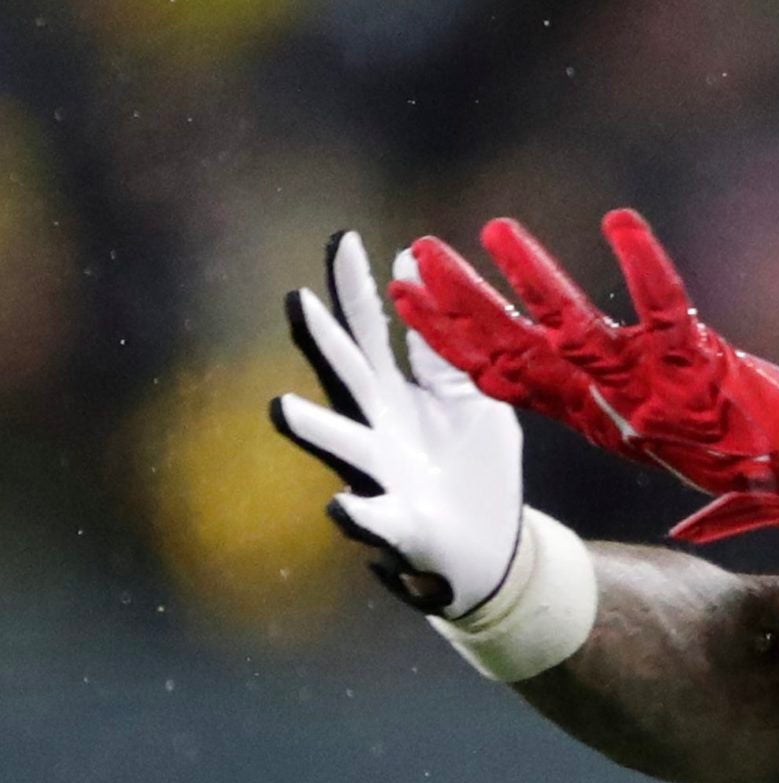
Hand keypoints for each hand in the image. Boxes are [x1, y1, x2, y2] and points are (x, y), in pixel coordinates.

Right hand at [269, 231, 523, 616]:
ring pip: (345, 447)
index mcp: (400, 393)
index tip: (345, 239)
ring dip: (314, 427)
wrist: (494, 543)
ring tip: (281, 406)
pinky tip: (340, 503)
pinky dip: (356, 512)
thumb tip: (417, 274)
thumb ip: (441, 346)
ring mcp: (384, 476)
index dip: (361, 287)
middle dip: (327, 339)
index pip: (374, 330)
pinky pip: (374, 519)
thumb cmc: (472, 463)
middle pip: (349, 375)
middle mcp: (380, 428)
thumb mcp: (468, 391)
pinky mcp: (400, 524)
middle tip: (298, 299)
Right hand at [389, 208, 778, 544]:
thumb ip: (616, 414)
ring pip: (577, 328)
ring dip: (536, 279)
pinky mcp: (698, 363)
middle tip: (418, 251)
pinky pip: (665, 305)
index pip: (503, 374)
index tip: (404, 296)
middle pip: (518, 350)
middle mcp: (609, 399)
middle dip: (464, 303)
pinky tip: (622, 220)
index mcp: (593, 412)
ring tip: (498, 229)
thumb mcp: (658, 437)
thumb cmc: (738, 452)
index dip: (449, 338)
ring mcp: (651, 383)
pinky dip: (644, 264)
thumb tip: (572, 388)